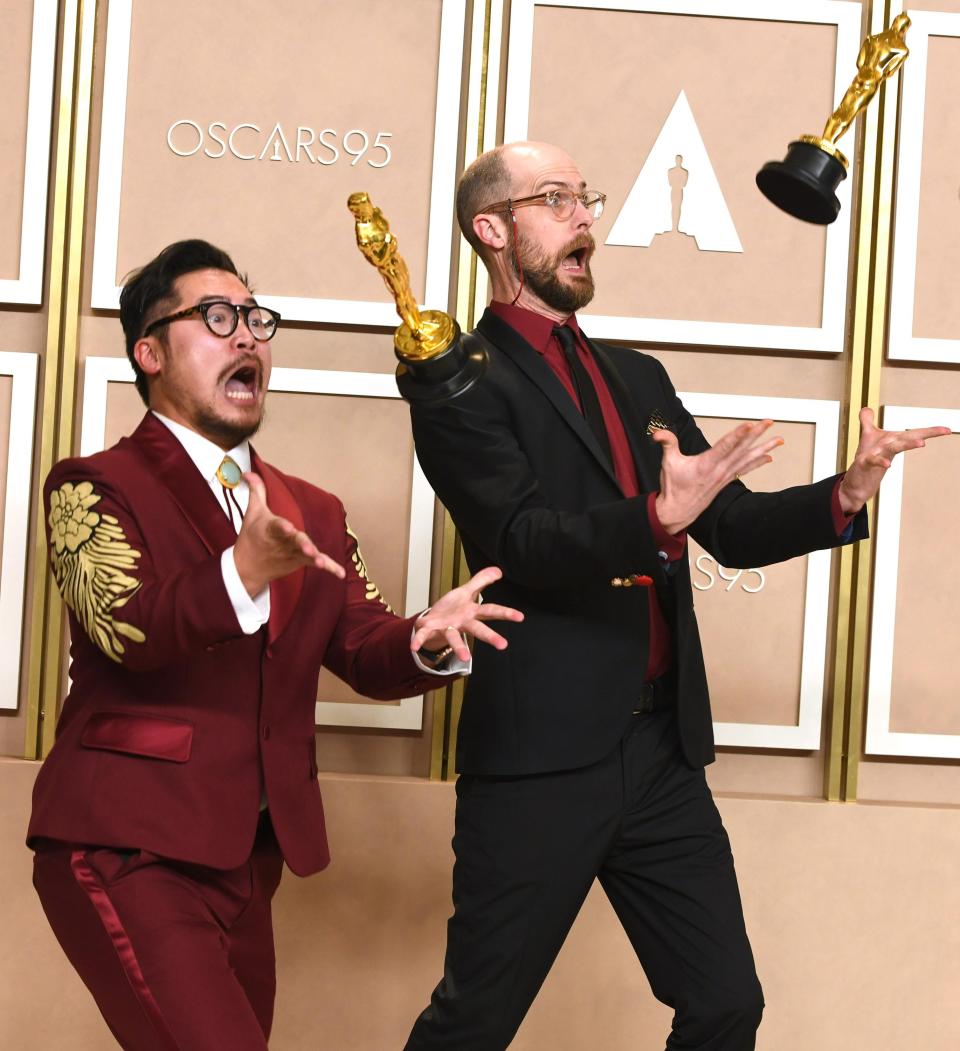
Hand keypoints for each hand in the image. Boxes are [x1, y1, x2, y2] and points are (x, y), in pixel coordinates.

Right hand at [233, 472, 344, 596]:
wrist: (247, 568)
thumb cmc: (251, 537)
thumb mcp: (252, 513)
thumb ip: (257, 491)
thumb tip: (250, 472)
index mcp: (270, 529)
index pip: (276, 526)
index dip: (282, 527)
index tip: (287, 527)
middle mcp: (282, 543)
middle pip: (294, 542)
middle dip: (302, 545)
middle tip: (308, 550)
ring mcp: (292, 554)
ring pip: (305, 555)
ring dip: (314, 558)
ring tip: (321, 562)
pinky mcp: (300, 561)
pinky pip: (315, 563)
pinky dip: (329, 568)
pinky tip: (340, 574)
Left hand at [411, 566, 523, 662]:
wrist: (432, 620)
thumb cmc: (452, 608)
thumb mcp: (466, 591)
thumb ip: (481, 581)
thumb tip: (498, 570)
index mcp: (471, 612)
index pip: (491, 611)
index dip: (506, 613)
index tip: (520, 617)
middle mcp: (462, 623)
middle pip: (478, 629)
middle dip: (490, 636)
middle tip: (503, 645)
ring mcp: (447, 628)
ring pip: (455, 637)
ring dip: (459, 646)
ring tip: (465, 657)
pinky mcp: (431, 629)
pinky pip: (424, 634)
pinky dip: (419, 640)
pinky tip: (413, 646)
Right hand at [652, 421, 782, 534]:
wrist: (678, 511)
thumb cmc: (674, 487)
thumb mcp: (668, 463)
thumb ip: (667, 443)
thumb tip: (658, 433)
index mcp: (706, 464)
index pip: (725, 445)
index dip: (738, 434)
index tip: (750, 424)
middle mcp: (719, 470)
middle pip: (742, 449)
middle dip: (757, 434)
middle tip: (769, 422)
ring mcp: (724, 476)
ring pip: (747, 459)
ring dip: (764, 448)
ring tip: (779, 440)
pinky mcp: (725, 480)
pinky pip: (745, 469)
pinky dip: (757, 462)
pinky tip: (768, 457)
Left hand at [838, 408, 950, 514]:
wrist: (857, 483)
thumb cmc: (866, 459)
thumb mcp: (867, 437)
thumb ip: (867, 421)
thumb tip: (866, 409)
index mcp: (893, 441)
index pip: (913, 434)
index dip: (930, 431)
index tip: (947, 429)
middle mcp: (889, 448)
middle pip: (908, 438)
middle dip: (925, 433)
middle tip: (944, 430)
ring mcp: (878, 456)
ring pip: (894, 448)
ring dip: (907, 444)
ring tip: (922, 443)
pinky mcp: (865, 464)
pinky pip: (874, 460)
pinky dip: (880, 461)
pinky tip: (888, 464)